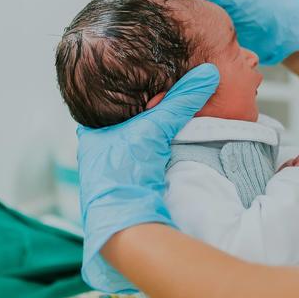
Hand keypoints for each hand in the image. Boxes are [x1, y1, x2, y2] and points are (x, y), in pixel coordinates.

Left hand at [77, 64, 219, 291]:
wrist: (124, 224)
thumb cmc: (126, 172)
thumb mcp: (155, 128)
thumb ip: (182, 101)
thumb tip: (208, 74)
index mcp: (90, 135)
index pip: (102, 106)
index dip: (119, 95)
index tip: (139, 87)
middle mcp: (92, 156)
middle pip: (115, 128)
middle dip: (134, 119)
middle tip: (155, 105)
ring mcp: (104, 177)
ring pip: (125, 150)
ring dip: (141, 143)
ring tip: (159, 130)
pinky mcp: (120, 192)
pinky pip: (134, 168)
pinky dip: (146, 161)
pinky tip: (159, 159)